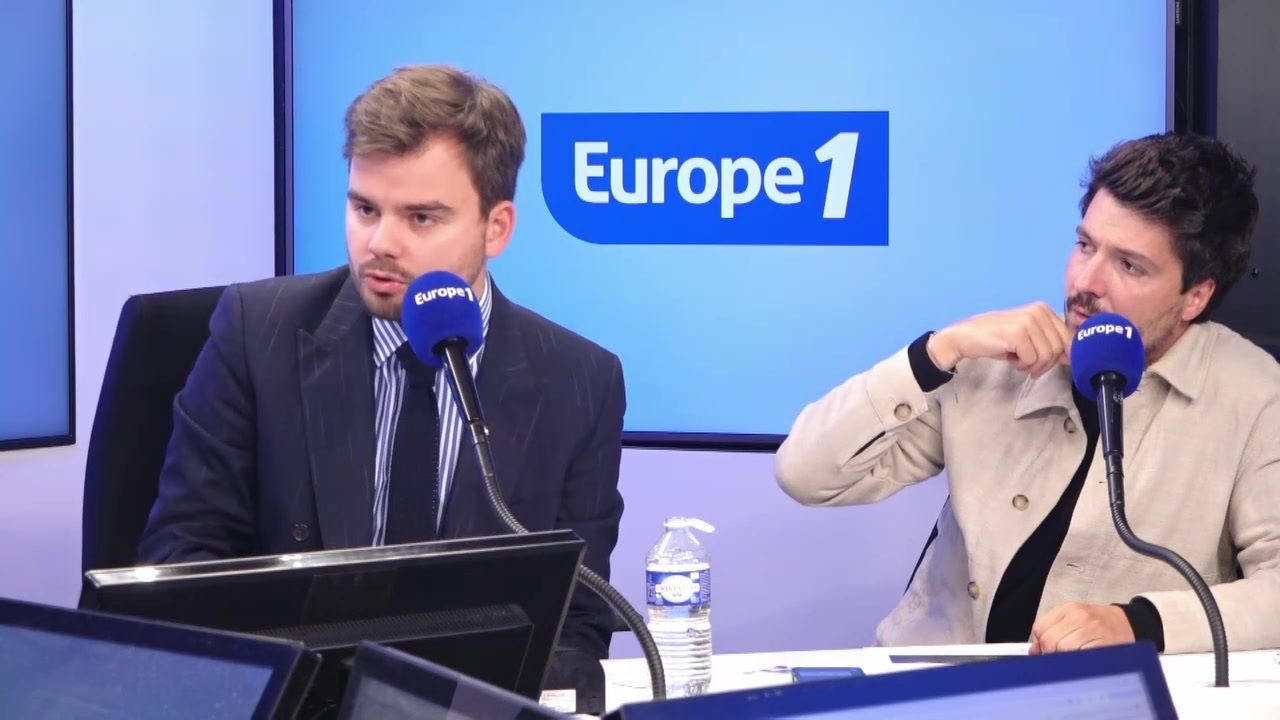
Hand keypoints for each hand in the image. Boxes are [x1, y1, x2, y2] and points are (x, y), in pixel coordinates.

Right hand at [927, 302, 1070, 377]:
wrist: (965, 337)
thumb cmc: (996, 339)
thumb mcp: (1028, 337)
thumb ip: (1049, 341)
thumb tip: (1073, 356)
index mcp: (1043, 309)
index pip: (1068, 337)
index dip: (1061, 356)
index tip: (1044, 363)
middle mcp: (1039, 311)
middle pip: (1060, 348)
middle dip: (1046, 363)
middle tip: (1028, 365)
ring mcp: (1029, 320)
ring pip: (1048, 355)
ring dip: (1033, 365)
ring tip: (1018, 361)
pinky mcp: (1018, 333)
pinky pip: (1032, 359)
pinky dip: (1022, 365)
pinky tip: (1011, 359)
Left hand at [1029, 602, 1134, 653]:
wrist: (1128, 623)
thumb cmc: (1098, 624)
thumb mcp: (1073, 619)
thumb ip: (1052, 630)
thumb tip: (1035, 650)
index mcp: (1068, 608)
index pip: (1040, 628)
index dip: (1040, 643)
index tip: (1044, 651)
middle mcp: (1079, 615)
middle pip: (1050, 640)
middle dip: (1051, 653)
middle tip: (1059, 657)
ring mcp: (1093, 628)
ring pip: (1064, 648)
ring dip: (1065, 658)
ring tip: (1073, 657)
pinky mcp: (1104, 642)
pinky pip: (1081, 655)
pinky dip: (1078, 660)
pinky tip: (1082, 659)